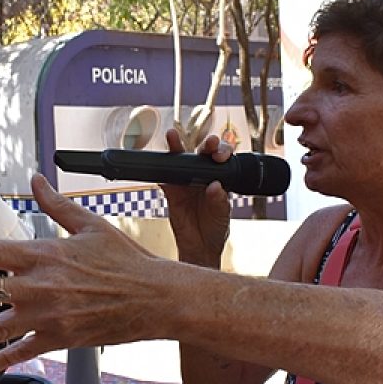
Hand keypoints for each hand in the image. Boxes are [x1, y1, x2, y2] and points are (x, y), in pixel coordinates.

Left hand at [0, 174, 169, 371]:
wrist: (156, 298)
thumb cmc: (126, 259)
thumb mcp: (90, 225)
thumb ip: (56, 205)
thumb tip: (36, 177)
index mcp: (42, 254)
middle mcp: (38, 286)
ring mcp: (47, 316)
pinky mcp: (60, 339)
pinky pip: (23, 350)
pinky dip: (2, 359)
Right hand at [161, 129, 231, 267]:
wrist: (200, 247)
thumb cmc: (215, 228)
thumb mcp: (222, 216)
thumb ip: (219, 202)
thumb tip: (215, 186)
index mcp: (220, 178)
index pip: (222, 159)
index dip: (222, 152)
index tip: (220, 156)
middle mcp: (204, 176)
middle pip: (204, 154)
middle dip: (207, 145)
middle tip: (210, 143)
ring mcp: (186, 182)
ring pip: (181, 160)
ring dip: (177, 147)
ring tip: (172, 136)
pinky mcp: (172, 192)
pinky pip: (165, 178)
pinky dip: (161, 171)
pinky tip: (160, 163)